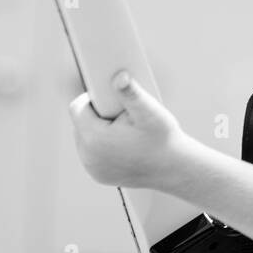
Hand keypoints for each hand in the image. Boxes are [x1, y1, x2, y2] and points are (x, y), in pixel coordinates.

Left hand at [69, 70, 193, 192]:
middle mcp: (88, 155)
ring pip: (84, 138)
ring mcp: (92, 167)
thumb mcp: (149, 111)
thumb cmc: (163, 139)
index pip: (77, 108)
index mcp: (95, 138)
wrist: (174, 169)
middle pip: (80, 123)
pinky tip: (120, 144)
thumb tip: (119, 76)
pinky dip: (102, 147)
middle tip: (122, 116)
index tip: (111, 99)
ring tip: (122, 130)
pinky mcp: (98, 175)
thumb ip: (130, 93)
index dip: (92, 99)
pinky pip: (92, 154)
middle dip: (97, 115)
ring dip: (98, 130)